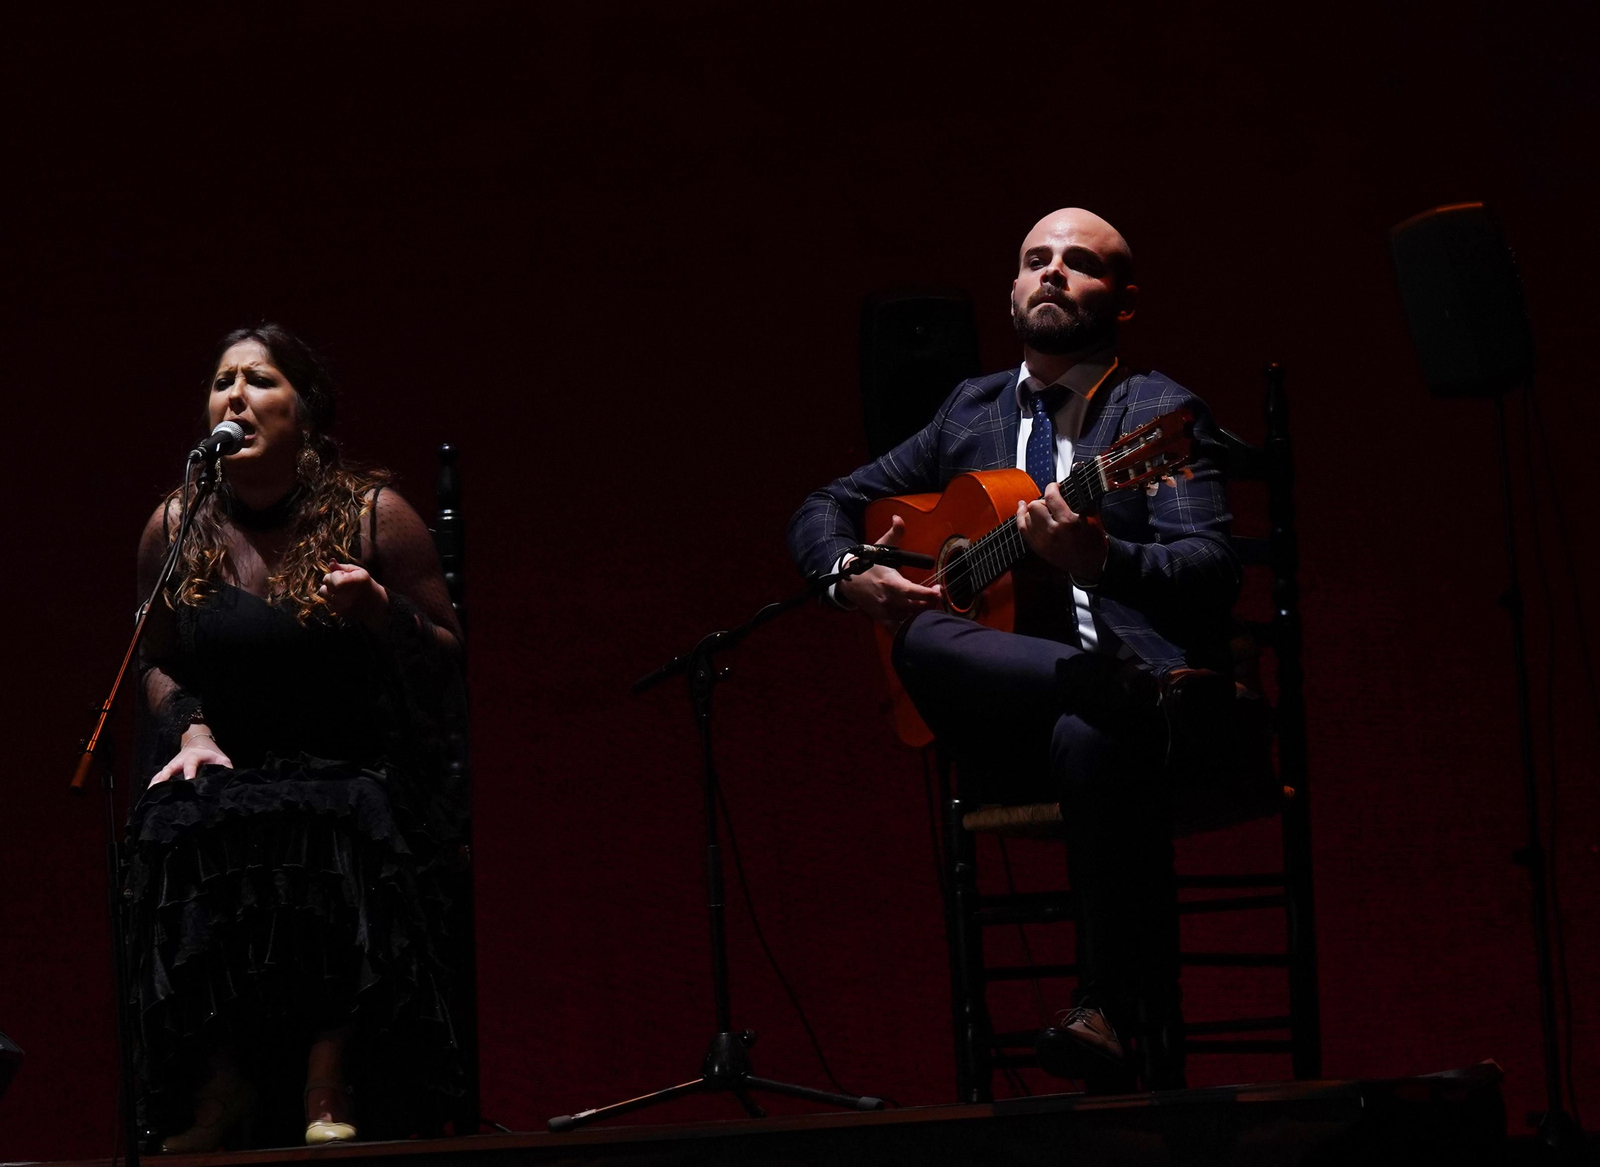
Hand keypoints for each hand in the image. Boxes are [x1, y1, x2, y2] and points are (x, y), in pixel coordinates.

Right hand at [150, 732, 232, 785]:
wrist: (198, 742)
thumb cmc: (211, 754)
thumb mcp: (221, 758)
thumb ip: (225, 768)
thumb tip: (229, 780)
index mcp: (194, 756)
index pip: (191, 764)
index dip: (189, 772)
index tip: (189, 780)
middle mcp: (180, 760)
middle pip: (170, 768)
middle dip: (165, 777)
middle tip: (160, 787)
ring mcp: (172, 765)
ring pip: (161, 773)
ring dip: (156, 782)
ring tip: (150, 793)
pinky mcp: (168, 769)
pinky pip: (158, 777)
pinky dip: (153, 784)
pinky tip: (149, 794)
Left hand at [318, 561, 389, 629]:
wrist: (375, 604)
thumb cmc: (365, 583)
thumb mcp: (358, 571)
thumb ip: (342, 567)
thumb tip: (331, 561)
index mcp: (353, 582)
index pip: (330, 577)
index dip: (335, 574)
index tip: (343, 575)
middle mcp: (347, 595)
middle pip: (324, 585)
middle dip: (330, 582)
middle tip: (342, 583)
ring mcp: (343, 606)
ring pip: (324, 594)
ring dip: (329, 591)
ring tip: (340, 590)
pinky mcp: (340, 612)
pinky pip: (328, 602)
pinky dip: (333, 600)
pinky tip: (343, 599)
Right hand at [836, 515, 941, 629]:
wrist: (847, 581)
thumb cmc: (868, 564)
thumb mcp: (881, 547)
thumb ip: (894, 533)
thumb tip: (898, 518)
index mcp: (889, 582)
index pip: (911, 591)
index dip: (927, 594)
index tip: (939, 590)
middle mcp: (888, 600)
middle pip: (915, 608)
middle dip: (931, 603)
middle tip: (938, 594)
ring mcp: (885, 612)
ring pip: (909, 620)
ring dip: (923, 614)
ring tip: (930, 604)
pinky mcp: (882, 619)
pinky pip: (898, 629)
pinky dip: (909, 628)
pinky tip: (918, 622)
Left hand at [1017, 483, 1108, 581]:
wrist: (1090, 566)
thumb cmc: (1093, 542)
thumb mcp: (1093, 519)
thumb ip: (1081, 502)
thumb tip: (1071, 486)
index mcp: (1068, 523)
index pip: (1051, 497)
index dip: (1052, 487)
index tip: (1056, 487)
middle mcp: (1052, 532)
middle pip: (1034, 506)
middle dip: (1043, 500)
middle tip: (1051, 503)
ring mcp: (1042, 541)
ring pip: (1026, 516)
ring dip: (1034, 510)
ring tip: (1044, 510)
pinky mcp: (1037, 548)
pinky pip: (1022, 528)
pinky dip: (1021, 516)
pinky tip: (1022, 508)